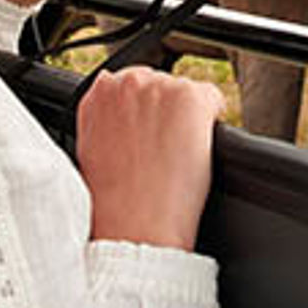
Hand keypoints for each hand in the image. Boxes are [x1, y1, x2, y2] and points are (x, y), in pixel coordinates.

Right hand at [76, 68, 224, 249]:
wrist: (135, 224)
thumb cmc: (114, 202)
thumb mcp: (94, 152)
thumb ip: (107, 122)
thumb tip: (125, 120)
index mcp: (98, 95)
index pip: (132, 83)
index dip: (146, 112)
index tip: (151, 132)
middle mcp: (126, 84)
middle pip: (161, 83)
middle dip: (166, 111)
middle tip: (164, 149)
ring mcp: (159, 88)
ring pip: (187, 92)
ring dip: (187, 118)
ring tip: (176, 155)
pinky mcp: (190, 99)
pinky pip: (214, 99)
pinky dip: (212, 121)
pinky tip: (197, 150)